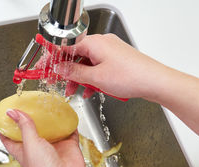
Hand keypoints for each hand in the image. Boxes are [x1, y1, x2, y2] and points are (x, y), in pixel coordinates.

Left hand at [0, 109, 115, 166]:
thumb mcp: (29, 144)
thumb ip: (24, 126)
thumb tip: (12, 112)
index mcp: (22, 150)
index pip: (9, 137)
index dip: (5, 126)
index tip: (4, 114)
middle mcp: (37, 148)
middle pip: (31, 130)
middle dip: (29, 118)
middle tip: (28, 103)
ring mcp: (53, 146)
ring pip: (50, 129)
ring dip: (49, 118)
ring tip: (47, 104)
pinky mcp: (68, 145)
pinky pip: (69, 131)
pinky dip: (68, 122)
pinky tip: (67, 112)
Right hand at [48, 33, 168, 99]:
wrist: (155, 82)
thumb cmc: (131, 76)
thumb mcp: (95, 78)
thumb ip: (73, 73)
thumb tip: (59, 69)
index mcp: (94, 43)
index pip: (65, 48)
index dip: (52, 59)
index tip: (43, 67)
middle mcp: (101, 44)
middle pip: (75, 56)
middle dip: (65, 72)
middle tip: (55, 83)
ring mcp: (109, 52)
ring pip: (86, 64)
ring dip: (78, 78)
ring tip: (73, 92)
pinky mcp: (115, 60)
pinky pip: (96, 68)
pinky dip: (90, 79)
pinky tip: (88, 91)